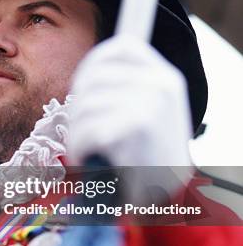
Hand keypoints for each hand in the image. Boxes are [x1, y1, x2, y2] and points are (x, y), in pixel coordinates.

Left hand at [68, 35, 192, 198]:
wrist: (169, 198)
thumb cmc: (152, 158)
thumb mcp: (154, 112)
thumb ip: (130, 88)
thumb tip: (92, 69)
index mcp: (166, 77)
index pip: (122, 47)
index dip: (94, 62)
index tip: (82, 85)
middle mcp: (162, 85)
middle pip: (95, 77)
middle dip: (77, 106)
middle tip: (79, 129)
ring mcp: (151, 104)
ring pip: (86, 106)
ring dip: (75, 132)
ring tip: (84, 149)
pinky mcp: (136, 129)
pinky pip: (87, 131)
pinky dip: (78, 148)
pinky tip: (87, 160)